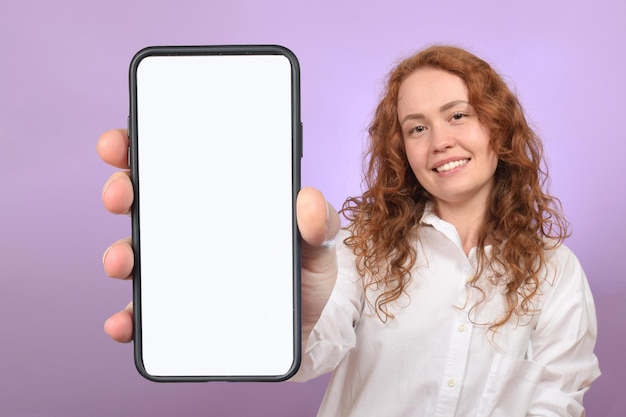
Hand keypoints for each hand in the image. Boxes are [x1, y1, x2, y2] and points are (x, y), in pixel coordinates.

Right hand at [97, 129, 340, 344]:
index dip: (142, 145)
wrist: (303, 330)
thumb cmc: (303, 276)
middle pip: (142, 201)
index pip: (174, 163)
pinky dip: (127, 317)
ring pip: (133, 254)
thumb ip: (319, 224)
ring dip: (117, 253)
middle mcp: (188, 231)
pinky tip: (126, 321)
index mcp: (219, 201)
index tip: (123, 141)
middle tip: (122, 195)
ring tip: (124, 260)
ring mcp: (176, 271)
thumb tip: (310, 199)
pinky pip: (142, 314)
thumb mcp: (317, 246)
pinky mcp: (173, 314)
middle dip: (121, 189)